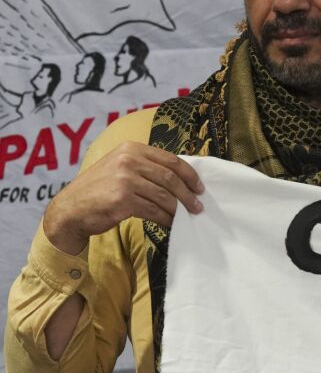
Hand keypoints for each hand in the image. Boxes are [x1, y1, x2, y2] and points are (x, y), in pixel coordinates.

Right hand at [41, 143, 202, 254]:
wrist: (69, 210)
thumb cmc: (98, 190)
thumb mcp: (119, 167)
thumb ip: (145, 167)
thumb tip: (181, 178)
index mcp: (131, 149)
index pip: (170, 160)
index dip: (189, 174)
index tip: (199, 186)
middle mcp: (128, 160)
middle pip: (170, 178)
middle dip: (188, 193)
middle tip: (197, 205)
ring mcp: (124, 179)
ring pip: (164, 195)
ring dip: (178, 208)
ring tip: (187, 216)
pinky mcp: (122, 199)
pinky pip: (153, 210)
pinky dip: (165, 218)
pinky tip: (170, 223)